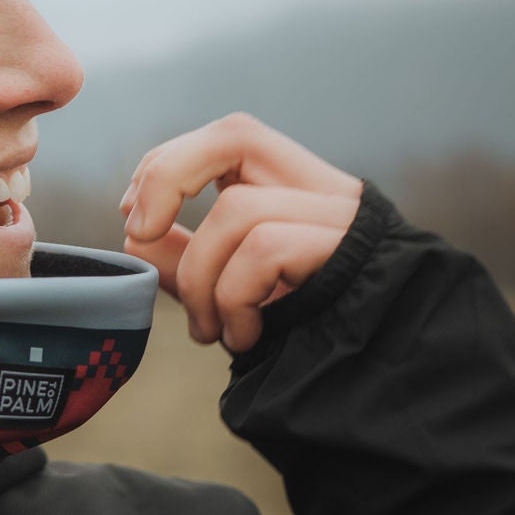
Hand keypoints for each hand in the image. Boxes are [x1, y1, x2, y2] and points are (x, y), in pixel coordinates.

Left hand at [118, 112, 362, 353]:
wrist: (380, 379)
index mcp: (295, 191)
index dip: (169, 163)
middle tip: (140, 233)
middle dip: (169, 176)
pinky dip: (235, 298)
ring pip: (238, 211)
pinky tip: (243, 336)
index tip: (134, 213)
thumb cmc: (307, 335)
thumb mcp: (233, 292)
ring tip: (208, 330)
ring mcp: (341, 217)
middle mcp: (323, 190)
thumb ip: (187, 262)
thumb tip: (136, 236)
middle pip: (237, 135)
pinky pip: (264, 250)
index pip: (230, 138)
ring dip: (201, 279)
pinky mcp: (348, 250)